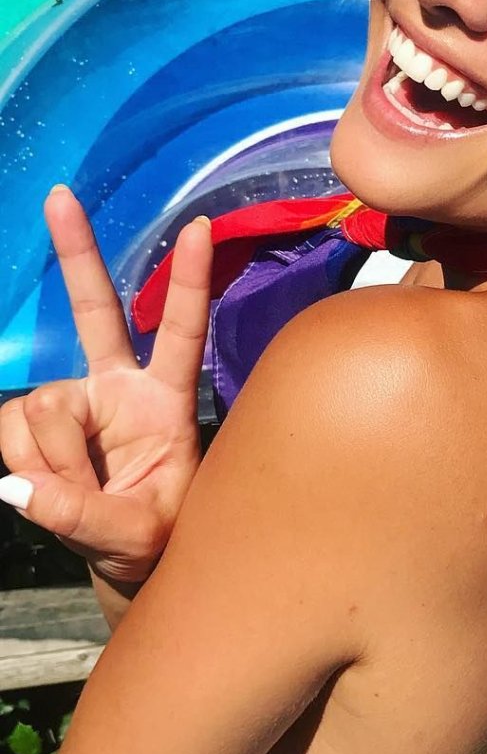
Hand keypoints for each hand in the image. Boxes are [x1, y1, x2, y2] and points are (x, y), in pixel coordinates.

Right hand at [0, 186, 212, 584]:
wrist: (128, 557)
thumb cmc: (153, 537)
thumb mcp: (137, 535)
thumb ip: (85, 517)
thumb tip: (20, 488)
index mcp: (167, 401)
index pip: (182, 332)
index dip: (189, 282)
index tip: (201, 226)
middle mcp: (120, 387)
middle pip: (94, 312)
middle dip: (77, 253)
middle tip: (61, 196)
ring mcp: (77, 401)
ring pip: (39, 406)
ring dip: (49, 459)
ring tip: (78, 496)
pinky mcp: (39, 422)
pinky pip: (12, 432)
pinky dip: (24, 467)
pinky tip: (45, 488)